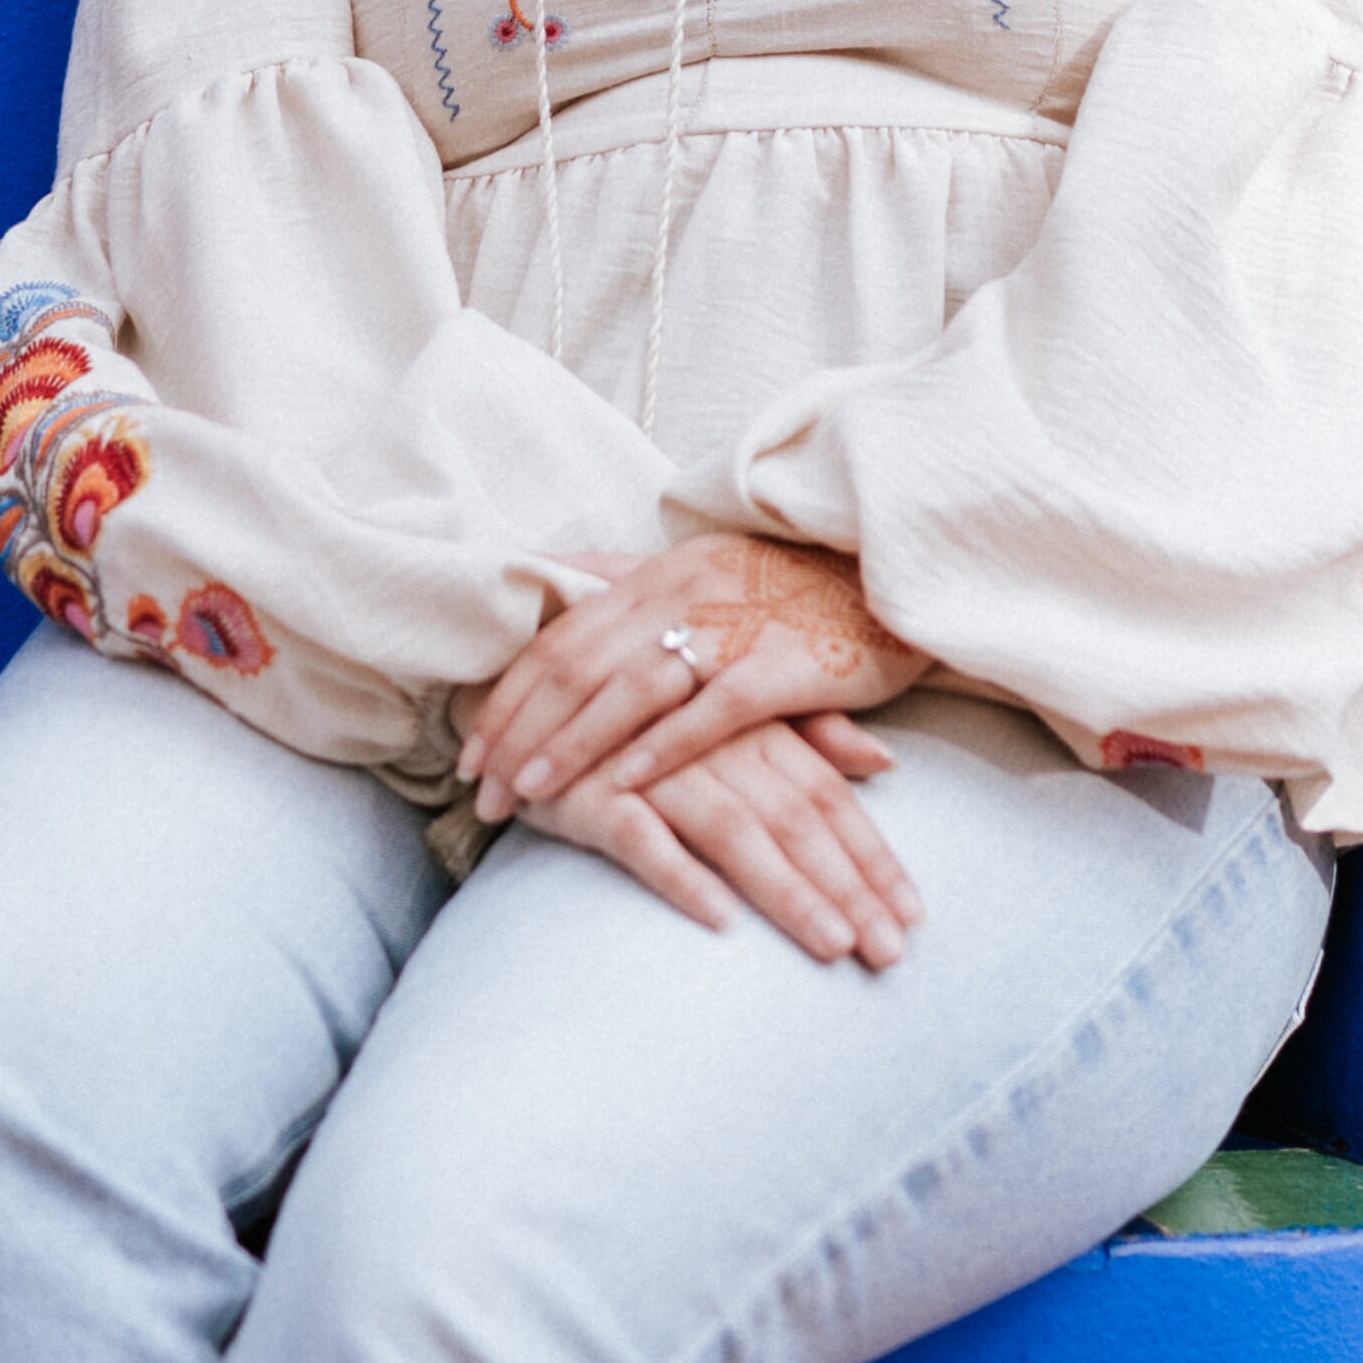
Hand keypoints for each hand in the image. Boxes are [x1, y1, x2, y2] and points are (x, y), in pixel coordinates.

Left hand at [462, 533, 925, 828]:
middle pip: (576, 663)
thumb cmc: (796, 586)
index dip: (507, 694)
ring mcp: (731, 626)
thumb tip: (551, 570)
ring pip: (627, 687)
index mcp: (657, 573)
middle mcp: (681, 592)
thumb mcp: (704, 567)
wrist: (894, 573)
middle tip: (477, 790)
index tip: (468, 749)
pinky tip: (621, 784)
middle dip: (518, 730)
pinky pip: (709, 709)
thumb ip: (628, 575)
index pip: (559, 635)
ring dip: (570, 744)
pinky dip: (660, 747)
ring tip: (527, 794)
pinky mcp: (781, 663)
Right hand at [530, 713, 921, 966]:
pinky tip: (722, 920)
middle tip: (888, 954)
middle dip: (848, 889)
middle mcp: (714, 744)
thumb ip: (810, 735)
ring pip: (735, 831)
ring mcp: (653, 767)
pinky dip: (683, 876)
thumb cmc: (646, 715)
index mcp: (753, 725)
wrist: (528, 693)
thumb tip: (888, 760)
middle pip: (796, 820)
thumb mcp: (732, 714)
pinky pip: (642, 837)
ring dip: (788, 891)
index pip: (829, 798)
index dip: (872, 857)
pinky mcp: (592, 792)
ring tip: (832, 945)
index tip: (913, 918)